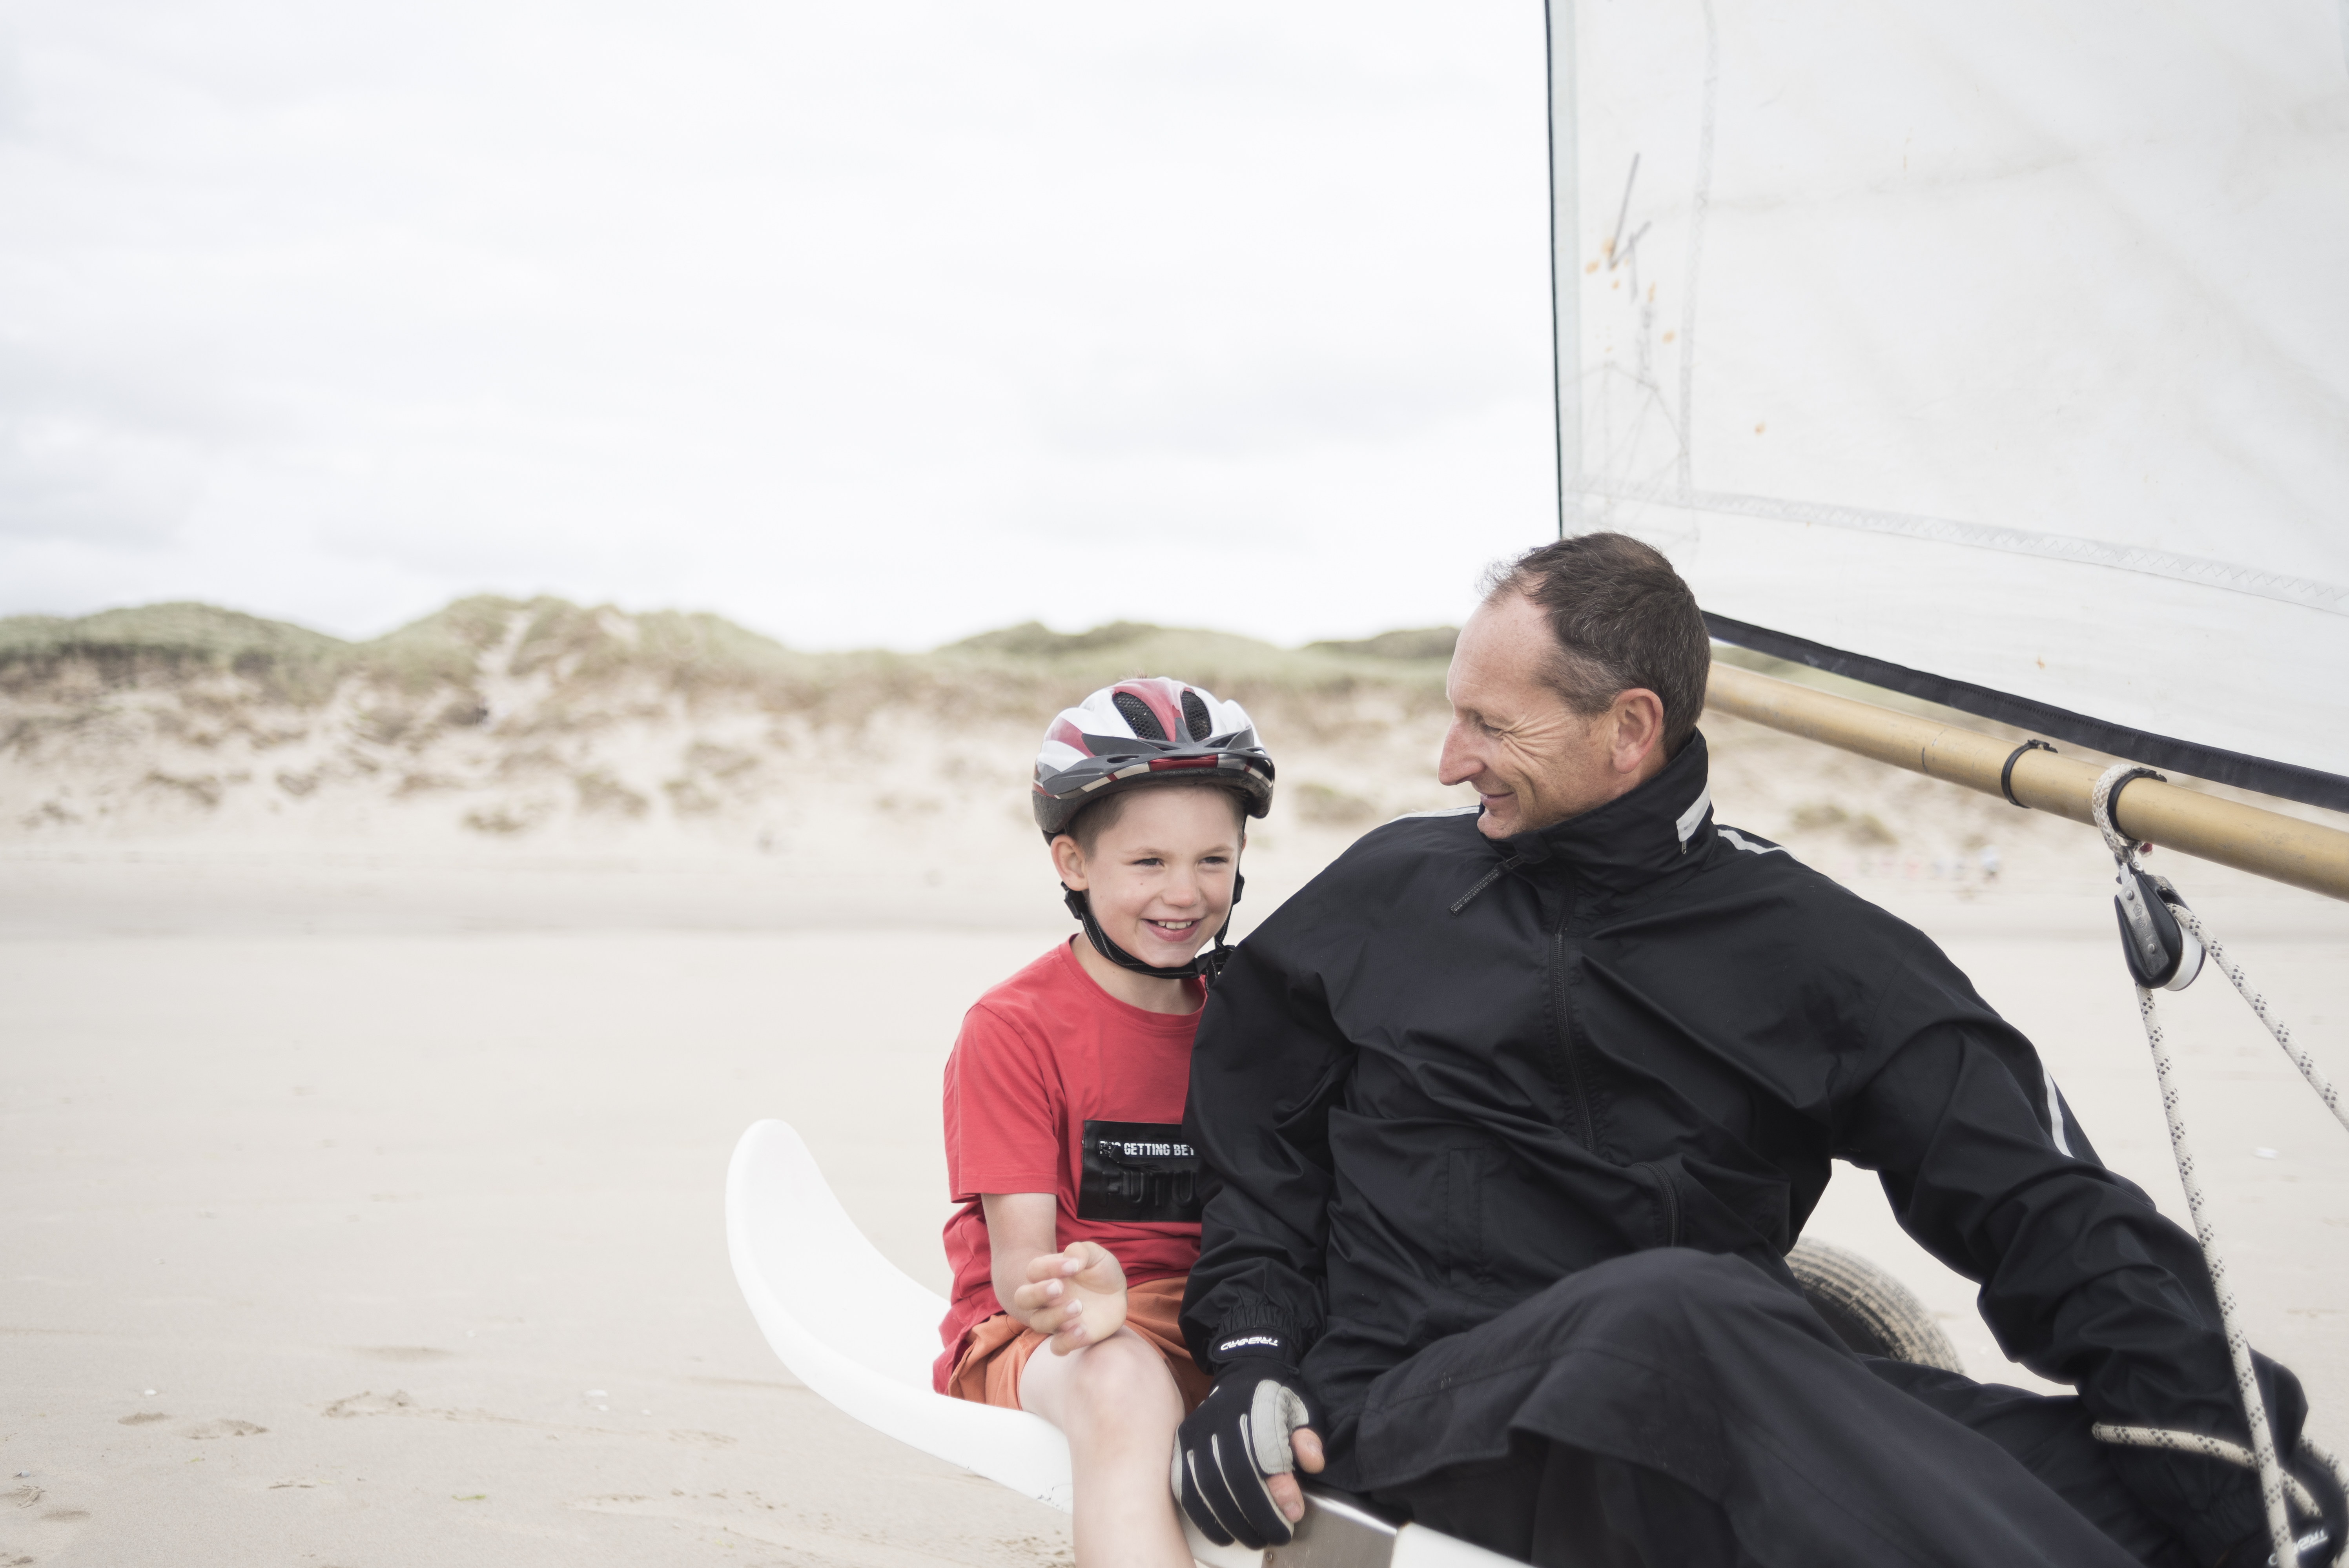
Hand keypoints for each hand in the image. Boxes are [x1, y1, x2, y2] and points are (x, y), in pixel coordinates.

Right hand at [1008, 1241, 1127, 1354]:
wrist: (1116, 1295)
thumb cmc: (1100, 1271)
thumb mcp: (1096, 1255)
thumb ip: (1082, 1251)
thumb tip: (1072, 1259)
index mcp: (1048, 1274)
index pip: (1035, 1270)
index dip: (1050, 1267)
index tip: (1073, 1265)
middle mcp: (1046, 1298)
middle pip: (1023, 1298)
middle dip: (1037, 1293)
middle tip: (1059, 1287)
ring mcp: (1056, 1319)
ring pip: (1038, 1323)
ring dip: (1055, 1315)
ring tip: (1079, 1306)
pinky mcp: (1069, 1338)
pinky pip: (1057, 1347)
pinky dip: (1066, 1341)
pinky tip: (1082, 1329)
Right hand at [1172, 1356, 1324, 1547]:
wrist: (1243, 1373)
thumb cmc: (1277, 1398)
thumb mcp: (1303, 1408)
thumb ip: (1309, 1435)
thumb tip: (1312, 1462)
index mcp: (1255, 1405)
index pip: (1265, 1453)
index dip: (1279, 1488)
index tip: (1294, 1512)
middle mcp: (1221, 1417)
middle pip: (1235, 1475)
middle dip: (1257, 1514)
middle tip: (1276, 1535)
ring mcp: (1197, 1431)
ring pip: (1208, 1484)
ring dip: (1230, 1520)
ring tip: (1252, 1538)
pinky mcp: (1182, 1443)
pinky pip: (1185, 1484)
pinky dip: (1202, 1514)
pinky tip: (1220, 1531)